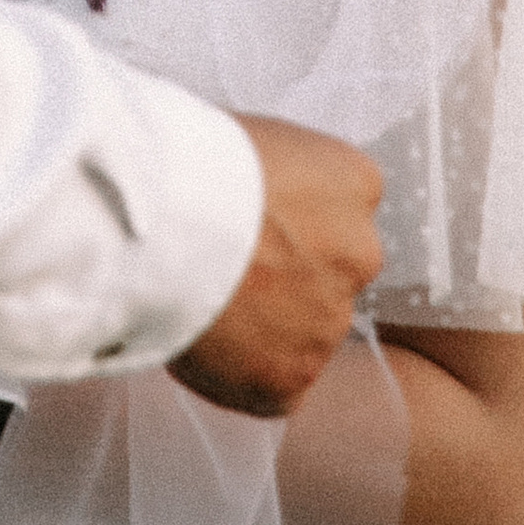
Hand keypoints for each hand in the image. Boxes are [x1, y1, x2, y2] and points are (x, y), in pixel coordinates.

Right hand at [168, 118, 385, 419]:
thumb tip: (254, 197)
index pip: (339, 211)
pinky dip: (240, 375)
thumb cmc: (189, 163)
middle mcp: (360, 254)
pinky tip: (201, 342)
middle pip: (328, 275)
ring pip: (301, 334)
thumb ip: (276, 177)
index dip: (289, 224)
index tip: (252, 227)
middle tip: (229, 271)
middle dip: (286, 279)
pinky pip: (272, 386)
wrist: (163, 222)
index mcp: (355, 182)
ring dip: (264, 328)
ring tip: (202, 305)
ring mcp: (330, 323)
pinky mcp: (293, 379)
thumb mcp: (254, 137)